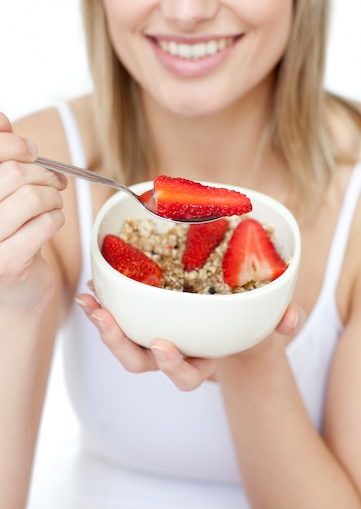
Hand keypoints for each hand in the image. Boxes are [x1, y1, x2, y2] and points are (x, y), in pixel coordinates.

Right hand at [0, 113, 66, 309]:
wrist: (9, 293)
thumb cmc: (4, 234)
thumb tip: (1, 119)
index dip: (15, 145)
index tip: (31, 152)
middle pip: (12, 173)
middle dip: (42, 173)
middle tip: (53, 180)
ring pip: (32, 197)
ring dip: (52, 196)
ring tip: (53, 203)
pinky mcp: (5, 265)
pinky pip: (45, 223)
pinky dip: (57, 219)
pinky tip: (51, 223)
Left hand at [76, 289, 304, 390]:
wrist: (229, 315)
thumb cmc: (245, 323)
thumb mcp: (266, 322)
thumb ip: (282, 320)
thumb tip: (291, 318)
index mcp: (201, 360)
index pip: (185, 375)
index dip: (173, 366)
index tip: (163, 345)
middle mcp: (172, 353)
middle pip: (141, 362)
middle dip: (121, 345)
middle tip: (106, 321)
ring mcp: (153, 337)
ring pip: (123, 343)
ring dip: (103, 324)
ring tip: (90, 302)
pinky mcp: (141, 319)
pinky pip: (118, 317)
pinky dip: (104, 303)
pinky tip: (93, 286)